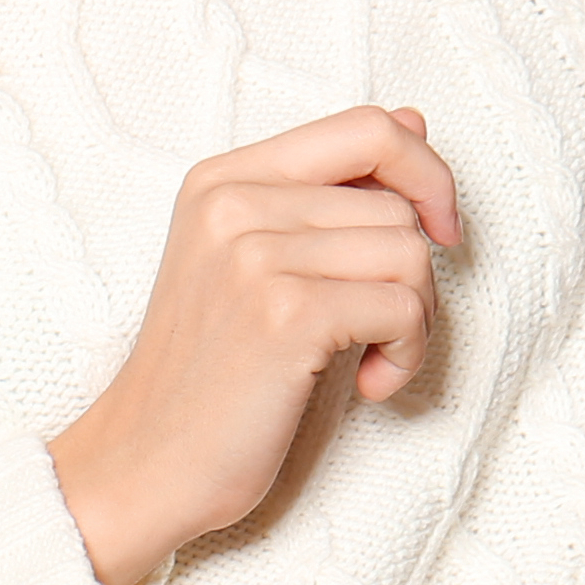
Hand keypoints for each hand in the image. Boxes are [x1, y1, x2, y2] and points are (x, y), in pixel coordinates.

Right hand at [48, 108, 460, 584]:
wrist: (145, 463)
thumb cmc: (211, 374)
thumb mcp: (256, 262)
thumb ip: (329, 192)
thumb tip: (413, 121)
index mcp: (223, 179)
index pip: (365, 126)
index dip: (424, 172)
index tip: (439, 231)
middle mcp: (233, 203)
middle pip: (397, 204)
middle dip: (416, 276)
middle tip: (380, 332)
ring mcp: (254, 255)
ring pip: (410, 254)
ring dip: (415, 320)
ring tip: (370, 360)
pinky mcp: (285, 314)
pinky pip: (404, 308)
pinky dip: (407, 355)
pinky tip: (369, 384)